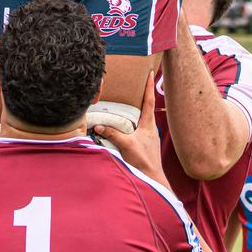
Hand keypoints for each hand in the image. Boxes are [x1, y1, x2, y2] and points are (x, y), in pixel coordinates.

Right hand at [94, 72, 169, 186]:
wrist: (153, 179)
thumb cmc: (143, 161)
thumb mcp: (127, 145)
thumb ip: (113, 134)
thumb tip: (99, 126)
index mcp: (148, 124)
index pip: (149, 100)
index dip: (149, 86)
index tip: (151, 72)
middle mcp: (150, 127)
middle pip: (147, 106)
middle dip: (143, 93)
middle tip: (138, 81)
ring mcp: (148, 135)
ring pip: (143, 117)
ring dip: (138, 107)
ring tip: (130, 99)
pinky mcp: (144, 143)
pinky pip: (139, 127)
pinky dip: (133, 121)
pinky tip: (127, 124)